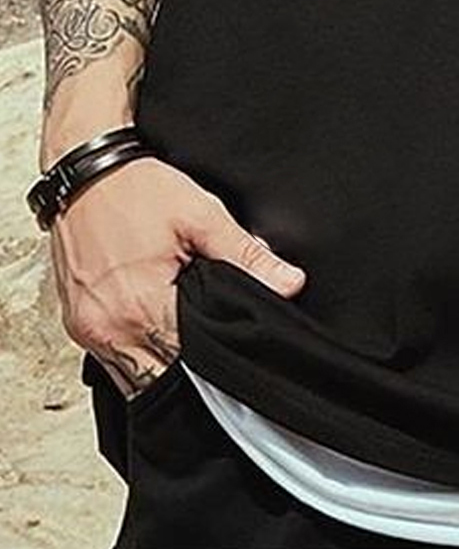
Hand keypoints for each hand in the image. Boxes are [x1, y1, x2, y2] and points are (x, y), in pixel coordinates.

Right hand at [50, 156, 306, 397]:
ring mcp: (86, 330)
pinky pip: (110, 357)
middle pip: (158, 380)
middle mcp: (107, 329)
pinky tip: (155, 329)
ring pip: (131, 376)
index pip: (188, 368)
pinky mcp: (75, 323)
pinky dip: (135, 349)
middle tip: (212, 345)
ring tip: (185, 337)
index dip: (215, 366)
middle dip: (188, 371)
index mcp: (141, 307)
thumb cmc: (135, 189)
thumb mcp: (200, 214)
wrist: (84, 172)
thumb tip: (288, 283)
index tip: (233, 356)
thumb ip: (246, 255)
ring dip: (160, 363)